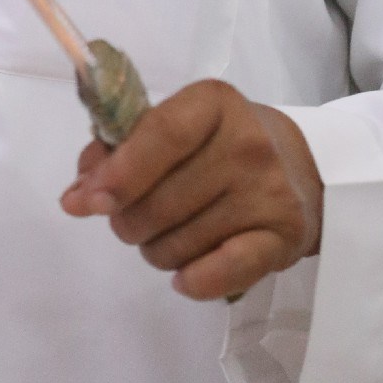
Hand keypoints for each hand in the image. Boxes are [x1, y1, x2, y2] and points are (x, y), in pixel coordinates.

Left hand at [60, 78, 322, 301]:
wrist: (304, 166)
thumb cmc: (221, 142)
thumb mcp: (176, 125)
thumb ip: (120, 148)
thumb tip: (78, 193)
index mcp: (213, 102)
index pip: (161, 135)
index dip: (119, 173)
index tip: (84, 202)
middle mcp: (247, 144)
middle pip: (161, 201)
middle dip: (128, 220)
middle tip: (131, 220)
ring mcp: (269, 192)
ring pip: (180, 243)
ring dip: (156, 250)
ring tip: (166, 237)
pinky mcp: (284, 238)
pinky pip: (223, 272)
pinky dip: (193, 280)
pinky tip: (184, 276)